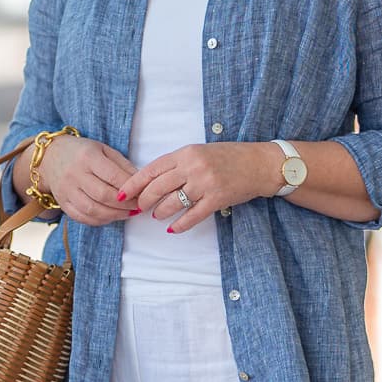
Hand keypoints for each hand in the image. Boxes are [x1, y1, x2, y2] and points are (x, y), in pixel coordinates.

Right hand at [35, 133, 137, 226]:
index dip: (129, 189)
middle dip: (125, 205)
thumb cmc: (82, 152)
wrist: (51, 157)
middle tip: (138, 207)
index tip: (142, 194)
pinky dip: (99, 220)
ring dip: (114, 215)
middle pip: (103, 195)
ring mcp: (66, 190)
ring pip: (93, 209)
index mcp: (88, 157)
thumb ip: (122, 165)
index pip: (112, 176)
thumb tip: (140, 182)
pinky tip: (110, 217)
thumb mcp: (103, 150)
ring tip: (127, 214)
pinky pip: (82, 217)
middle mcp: (75, 174)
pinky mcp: (63, 202)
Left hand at [116, 142, 279, 232]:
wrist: (259, 164)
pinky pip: (193, 216)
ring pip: (173, 203)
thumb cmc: (228, 157)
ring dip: (161, 212)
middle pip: (158, 188)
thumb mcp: (199, 152)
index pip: (152, 169)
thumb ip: (178, 163)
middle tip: (139, 208)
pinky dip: (180, 225)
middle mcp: (194, 167)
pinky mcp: (217, 199)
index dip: (134, 183)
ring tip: (157, 215)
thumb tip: (153, 180)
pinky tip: (173, 229)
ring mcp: (205, 184)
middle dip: (144, 201)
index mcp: (186, 153)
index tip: (122, 193)